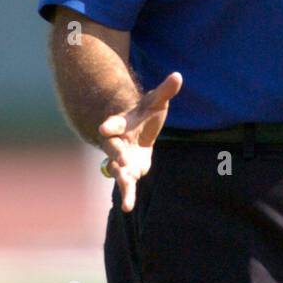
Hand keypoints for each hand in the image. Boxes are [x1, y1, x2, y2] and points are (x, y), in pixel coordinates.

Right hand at [98, 71, 182, 212]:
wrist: (136, 131)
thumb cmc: (145, 114)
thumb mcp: (156, 101)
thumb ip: (165, 91)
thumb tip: (178, 75)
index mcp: (121, 123)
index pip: (114, 123)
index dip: (109, 125)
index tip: (103, 127)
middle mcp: (117, 142)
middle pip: (112, 148)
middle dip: (115, 154)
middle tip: (120, 161)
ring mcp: (120, 158)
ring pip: (116, 168)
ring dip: (120, 177)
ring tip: (125, 188)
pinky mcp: (128, 171)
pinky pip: (126, 184)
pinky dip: (127, 195)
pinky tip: (127, 207)